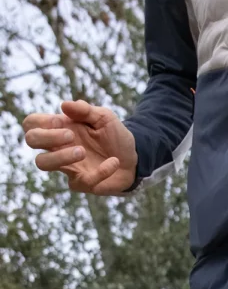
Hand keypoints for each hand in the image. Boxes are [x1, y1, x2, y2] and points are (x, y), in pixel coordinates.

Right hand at [23, 100, 137, 193]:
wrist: (134, 158)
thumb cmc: (114, 135)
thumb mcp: (104, 117)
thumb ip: (86, 110)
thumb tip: (64, 105)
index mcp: (60, 129)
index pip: (32, 124)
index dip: (40, 121)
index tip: (61, 121)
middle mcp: (58, 147)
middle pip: (31, 141)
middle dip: (46, 136)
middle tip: (70, 135)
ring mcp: (67, 166)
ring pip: (43, 163)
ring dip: (60, 156)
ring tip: (82, 151)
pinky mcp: (81, 183)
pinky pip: (82, 181)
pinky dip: (100, 171)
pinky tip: (114, 162)